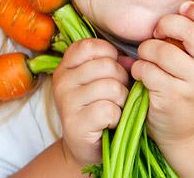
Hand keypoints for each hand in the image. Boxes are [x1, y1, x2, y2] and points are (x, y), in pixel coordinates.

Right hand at [52, 38, 129, 166]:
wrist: (86, 147)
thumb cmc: (98, 107)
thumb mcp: (102, 80)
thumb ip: (114, 64)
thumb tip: (131, 61)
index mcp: (66, 66)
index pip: (91, 46)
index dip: (110, 55)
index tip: (112, 70)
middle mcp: (62, 81)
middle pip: (106, 65)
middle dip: (121, 80)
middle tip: (117, 95)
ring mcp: (66, 102)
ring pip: (110, 87)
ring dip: (121, 100)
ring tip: (114, 108)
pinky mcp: (75, 123)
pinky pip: (108, 109)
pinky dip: (116, 117)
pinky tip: (109, 122)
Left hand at [131, 1, 193, 146]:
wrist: (188, 131)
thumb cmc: (192, 85)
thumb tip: (177, 0)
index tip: (182, 9)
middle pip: (190, 32)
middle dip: (167, 25)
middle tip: (158, 31)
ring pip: (163, 51)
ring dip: (147, 49)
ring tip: (147, 56)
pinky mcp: (173, 98)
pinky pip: (147, 70)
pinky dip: (139, 68)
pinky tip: (142, 74)